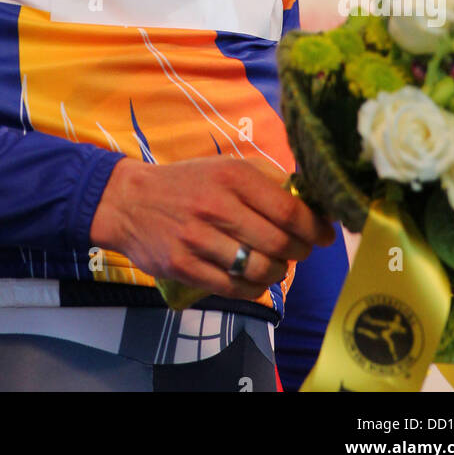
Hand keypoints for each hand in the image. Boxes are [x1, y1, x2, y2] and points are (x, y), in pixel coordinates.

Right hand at [89, 154, 334, 302]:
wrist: (128, 200)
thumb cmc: (185, 184)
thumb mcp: (222, 167)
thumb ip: (263, 182)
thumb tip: (308, 202)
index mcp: (232, 176)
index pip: (289, 209)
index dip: (315, 228)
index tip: (325, 235)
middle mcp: (217, 206)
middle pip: (279, 243)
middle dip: (300, 252)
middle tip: (299, 251)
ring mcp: (199, 239)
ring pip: (260, 269)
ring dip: (277, 272)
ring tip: (276, 266)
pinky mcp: (185, 266)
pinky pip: (235, 287)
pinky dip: (253, 288)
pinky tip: (254, 279)